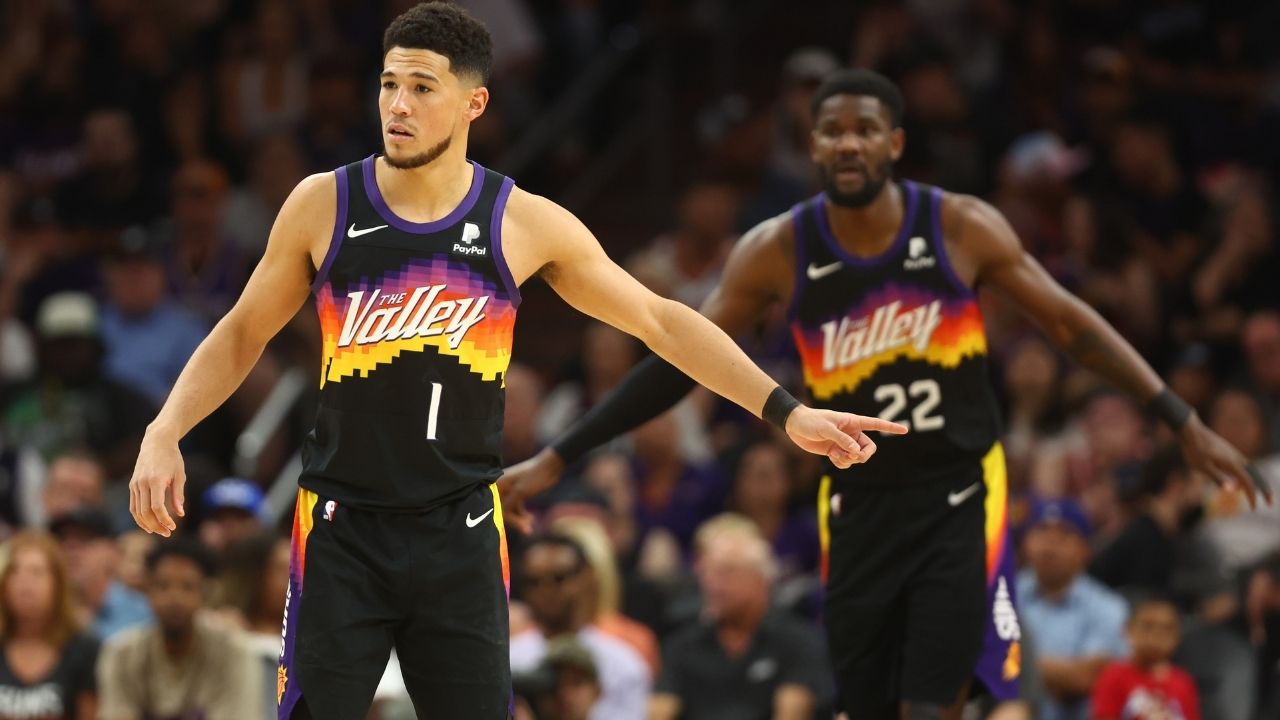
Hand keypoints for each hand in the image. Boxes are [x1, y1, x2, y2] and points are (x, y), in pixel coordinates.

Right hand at [128, 429, 186, 535]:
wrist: (156, 442)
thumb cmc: (172, 458)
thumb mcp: (180, 475)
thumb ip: (178, 495)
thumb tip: (180, 514)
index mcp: (155, 480)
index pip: (156, 507)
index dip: (164, 519)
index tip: (173, 526)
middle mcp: (142, 483)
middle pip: (146, 512)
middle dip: (156, 525)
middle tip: (167, 533)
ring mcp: (135, 484)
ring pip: (136, 511)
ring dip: (147, 524)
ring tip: (159, 531)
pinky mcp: (132, 485)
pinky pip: (133, 505)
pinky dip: (139, 517)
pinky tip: (148, 524)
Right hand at [497, 448, 564, 534]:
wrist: (551, 466)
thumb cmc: (534, 476)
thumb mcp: (520, 492)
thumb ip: (508, 504)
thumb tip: (497, 515)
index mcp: (499, 483)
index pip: (494, 504)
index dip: (501, 516)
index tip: (511, 526)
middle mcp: (502, 487)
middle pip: (502, 509)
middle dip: (514, 520)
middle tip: (526, 529)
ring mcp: (511, 491)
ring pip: (511, 510)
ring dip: (519, 520)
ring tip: (530, 527)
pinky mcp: (520, 494)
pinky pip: (517, 508)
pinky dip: (523, 515)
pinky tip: (531, 521)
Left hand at [784, 406, 907, 468]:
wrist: (795, 426)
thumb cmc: (811, 421)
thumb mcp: (826, 429)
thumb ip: (842, 440)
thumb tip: (856, 451)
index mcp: (853, 422)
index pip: (876, 424)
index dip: (891, 427)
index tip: (905, 430)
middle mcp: (852, 433)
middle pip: (869, 449)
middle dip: (863, 456)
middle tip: (852, 456)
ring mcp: (845, 443)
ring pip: (858, 458)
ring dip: (849, 460)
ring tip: (836, 454)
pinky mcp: (837, 452)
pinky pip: (847, 463)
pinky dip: (842, 463)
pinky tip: (832, 457)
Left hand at [1178, 413, 1271, 508]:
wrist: (1191, 430)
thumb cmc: (1194, 450)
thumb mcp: (1202, 467)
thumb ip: (1218, 478)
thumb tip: (1233, 491)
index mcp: (1232, 464)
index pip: (1248, 483)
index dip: (1252, 497)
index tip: (1254, 508)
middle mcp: (1237, 458)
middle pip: (1256, 476)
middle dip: (1264, 490)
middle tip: (1270, 502)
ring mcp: (1233, 453)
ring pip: (1249, 470)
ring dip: (1253, 483)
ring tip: (1250, 495)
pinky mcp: (1228, 451)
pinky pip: (1241, 465)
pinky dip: (1244, 475)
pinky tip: (1237, 481)